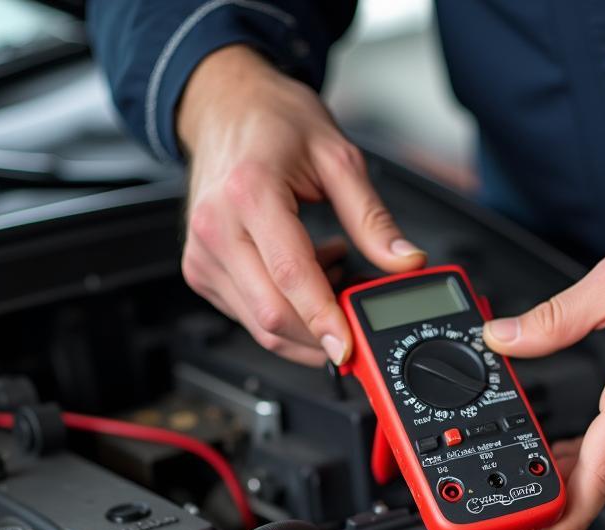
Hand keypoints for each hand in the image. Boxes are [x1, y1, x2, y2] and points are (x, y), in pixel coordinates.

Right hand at [177, 45, 425, 365]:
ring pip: (259, 325)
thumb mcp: (338, 157)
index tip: (348, 348)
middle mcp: (217, 227)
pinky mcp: (200, 271)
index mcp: (249, 193)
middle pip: (272, 314)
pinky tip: (305, 277)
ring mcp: (203, 254)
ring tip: (332, 275)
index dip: (323, 319)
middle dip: (320, 335)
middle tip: (357, 318)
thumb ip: (373, 218)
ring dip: (306, 323)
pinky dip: (286, 311)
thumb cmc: (273, 124)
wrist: (223, 106)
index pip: (290, 275)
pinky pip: (248, 315)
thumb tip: (405, 261)